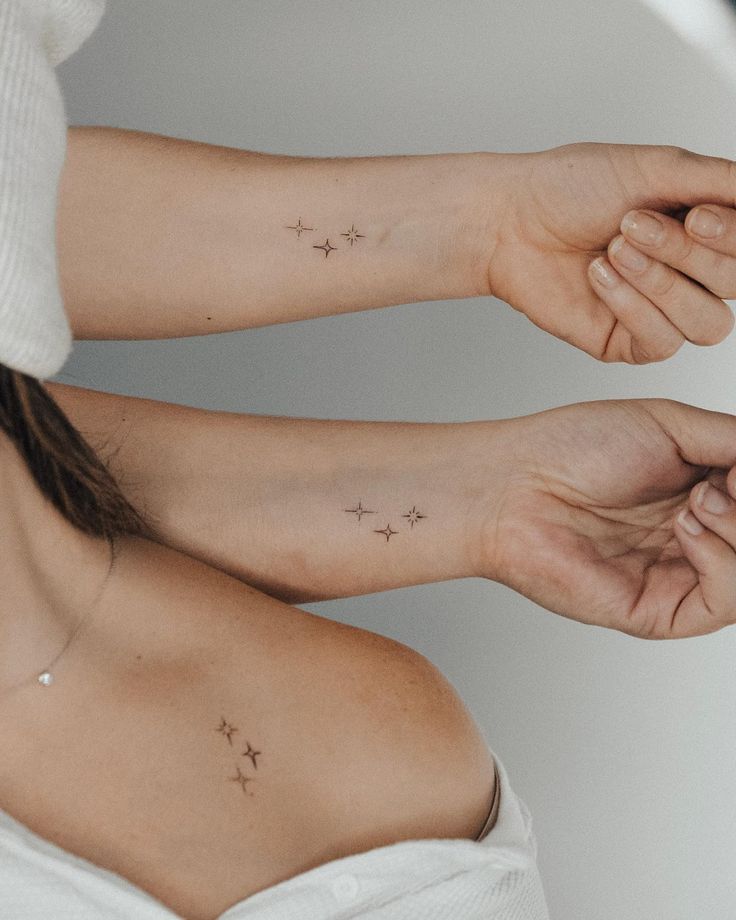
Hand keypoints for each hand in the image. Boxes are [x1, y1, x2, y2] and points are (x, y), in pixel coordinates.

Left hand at [477, 399, 735, 637]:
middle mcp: (698, 539)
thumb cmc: (577, 448)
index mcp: (703, 495)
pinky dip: (725, 563)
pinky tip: (686, 530)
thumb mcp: (673, 426)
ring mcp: (680, 577)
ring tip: (698, 501)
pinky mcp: (659, 612)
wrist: (517, 482)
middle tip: (725, 482)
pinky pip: (725, 604)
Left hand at [484, 143, 735, 362]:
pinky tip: (599, 277)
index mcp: (704, 229)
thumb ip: (720, 181)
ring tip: (613, 250)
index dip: (730, 239)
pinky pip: (661, 343)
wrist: (510, 220)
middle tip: (630, 224)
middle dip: (683, 252)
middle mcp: (689, 272)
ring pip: (707, 324)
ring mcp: (660, 311)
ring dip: (660, 283)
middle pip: (734, 286)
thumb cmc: (570, 189)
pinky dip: (632, 307)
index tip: (694, 215)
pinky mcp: (627, 342)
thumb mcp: (655, 167)